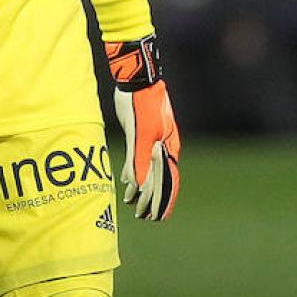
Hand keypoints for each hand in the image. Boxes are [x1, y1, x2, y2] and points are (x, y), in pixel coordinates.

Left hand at [105, 36, 179, 219]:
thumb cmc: (140, 103)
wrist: (136, 79)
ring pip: (151, 170)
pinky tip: (128, 181)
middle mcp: (163, 147)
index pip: (168, 180)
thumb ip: (139, 160)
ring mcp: (155, 140)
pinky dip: (136, 173)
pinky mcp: (144, 134)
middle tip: (142, 216)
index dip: (162, 200)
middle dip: (152, 199)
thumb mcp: (140, 133)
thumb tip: (139, 185)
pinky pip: (142, 160)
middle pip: (160, 179)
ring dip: (143, 188)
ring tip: (132, 202)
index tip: (156, 217)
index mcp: (167, 148)